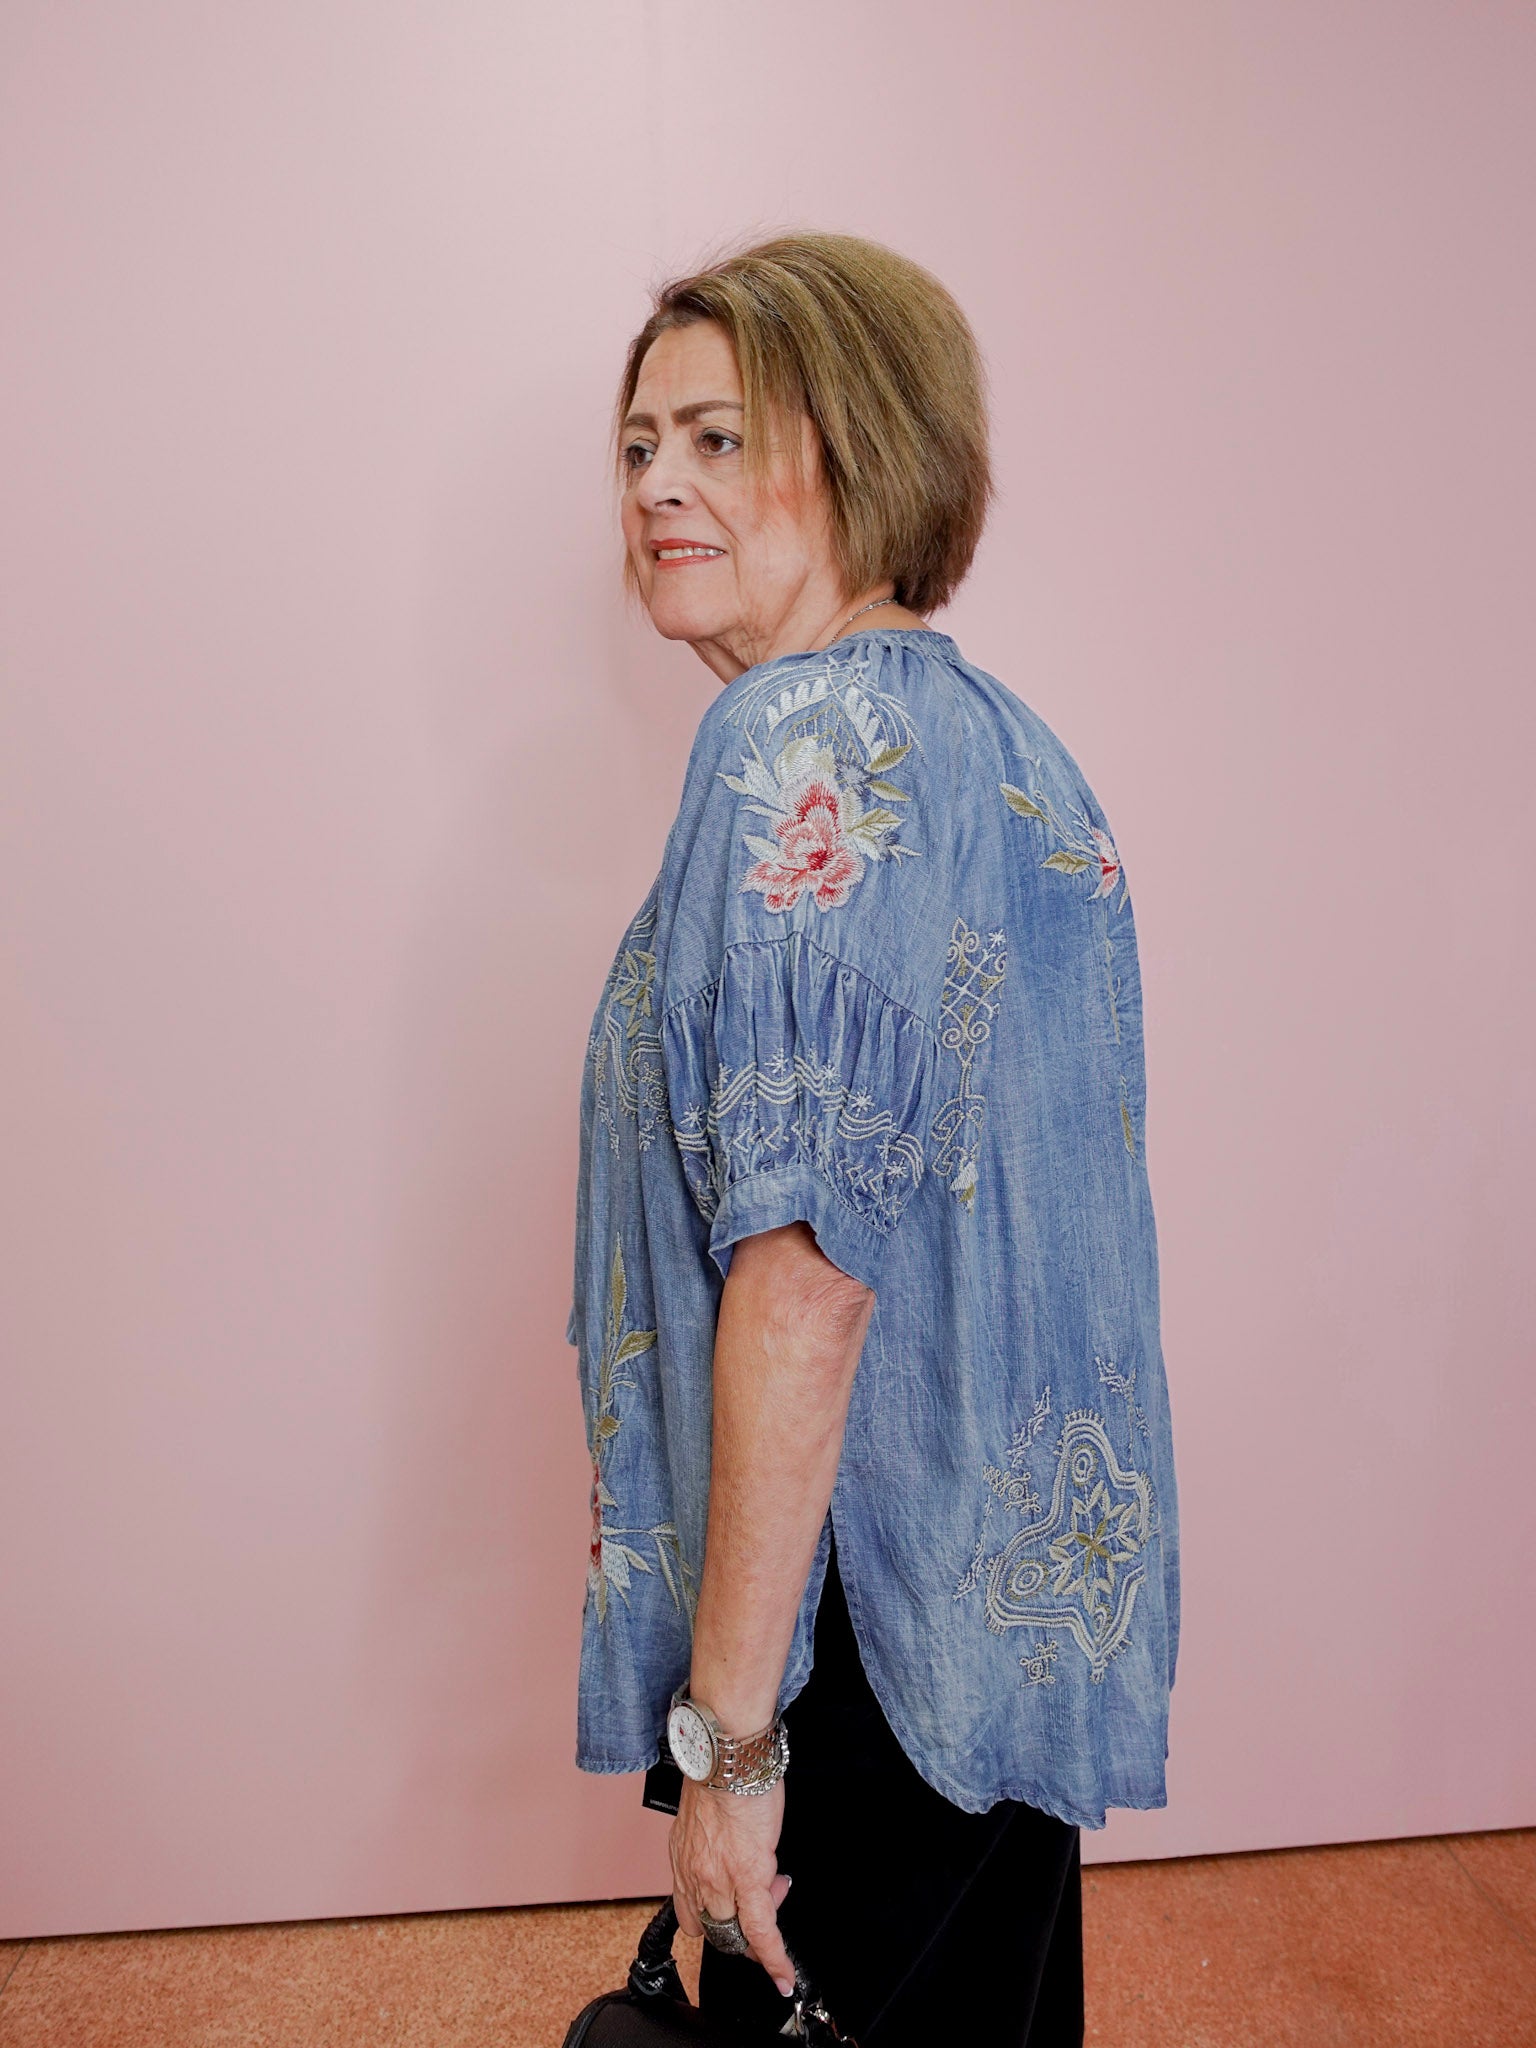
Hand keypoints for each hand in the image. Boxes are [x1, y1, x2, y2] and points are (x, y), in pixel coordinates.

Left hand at [669, 1775, 795, 1996]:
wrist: (729, 1757)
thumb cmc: (721, 1772)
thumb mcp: (704, 1813)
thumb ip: (712, 1840)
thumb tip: (735, 1850)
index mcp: (683, 1858)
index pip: (691, 1912)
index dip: (716, 1919)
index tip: (733, 1915)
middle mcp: (694, 1875)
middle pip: (714, 1927)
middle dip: (741, 1923)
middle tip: (766, 1894)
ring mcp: (720, 1881)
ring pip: (736, 1932)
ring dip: (758, 1931)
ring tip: (776, 1894)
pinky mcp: (749, 1879)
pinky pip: (761, 1931)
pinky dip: (773, 1958)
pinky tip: (783, 1975)